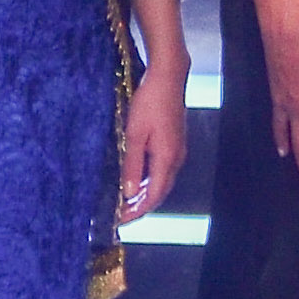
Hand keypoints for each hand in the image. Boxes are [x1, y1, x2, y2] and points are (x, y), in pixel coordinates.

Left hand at [120, 56, 189, 221]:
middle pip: (160, 192)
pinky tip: (136, 180)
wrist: (168, 78)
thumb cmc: (150, 103)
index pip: (153, 196)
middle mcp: (176, 159)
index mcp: (167, 159)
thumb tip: (128, 193)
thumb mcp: (134, 134)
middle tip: (120, 215)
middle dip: (141, 206)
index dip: (138, 211)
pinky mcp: (174, 143)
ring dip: (144, 194)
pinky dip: (149, 181)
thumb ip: (131, 164)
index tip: (121, 220)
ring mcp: (178, 151)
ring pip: (161, 182)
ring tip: (125, 202)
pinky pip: (162, 170)